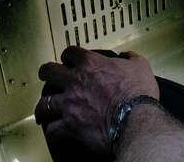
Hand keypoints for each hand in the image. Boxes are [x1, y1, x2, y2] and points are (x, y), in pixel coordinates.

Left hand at [36, 46, 160, 156]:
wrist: (135, 121)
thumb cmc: (138, 95)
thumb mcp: (140, 67)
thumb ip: (130, 58)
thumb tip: (126, 57)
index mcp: (91, 64)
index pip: (70, 52)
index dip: (68, 56)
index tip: (69, 60)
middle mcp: (75, 81)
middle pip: (49, 71)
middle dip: (46, 74)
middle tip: (47, 77)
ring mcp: (69, 103)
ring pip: (44, 102)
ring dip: (43, 106)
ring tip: (44, 109)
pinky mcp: (69, 125)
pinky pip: (52, 128)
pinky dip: (52, 130)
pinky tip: (54, 130)